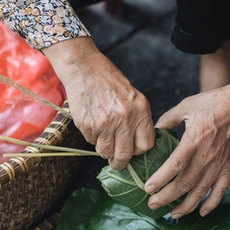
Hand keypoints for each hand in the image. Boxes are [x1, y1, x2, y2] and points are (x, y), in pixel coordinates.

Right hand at [42, 37, 154, 169]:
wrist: (84, 68)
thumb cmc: (109, 81)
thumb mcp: (133, 97)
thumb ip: (137, 119)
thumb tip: (136, 145)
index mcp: (140, 110)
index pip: (146, 145)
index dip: (138, 152)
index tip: (133, 152)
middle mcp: (125, 118)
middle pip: (125, 155)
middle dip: (120, 162)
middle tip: (116, 161)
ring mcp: (105, 123)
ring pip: (105, 151)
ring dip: (104, 149)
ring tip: (102, 136)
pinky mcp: (88, 125)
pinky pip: (91, 141)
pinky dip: (92, 137)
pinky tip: (92, 121)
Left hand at [144, 81, 229, 217]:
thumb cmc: (214, 102)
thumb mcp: (187, 105)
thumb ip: (168, 119)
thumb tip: (154, 132)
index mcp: (194, 140)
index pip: (174, 165)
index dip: (160, 180)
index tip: (147, 189)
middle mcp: (207, 156)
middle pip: (184, 183)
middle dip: (166, 197)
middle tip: (152, 205)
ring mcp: (219, 164)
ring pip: (200, 191)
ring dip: (186, 206)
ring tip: (172, 215)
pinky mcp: (229, 167)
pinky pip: (220, 190)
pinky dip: (211, 204)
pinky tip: (201, 213)